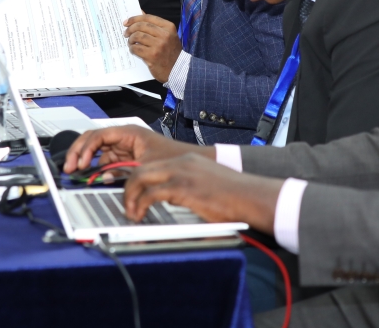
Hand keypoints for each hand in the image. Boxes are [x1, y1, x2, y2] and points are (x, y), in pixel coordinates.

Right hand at [63, 125, 207, 173]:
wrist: (187, 164)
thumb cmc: (172, 157)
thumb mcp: (144, 166)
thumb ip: (122, 171)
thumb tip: (103, 177)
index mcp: (128, 132)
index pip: (98, 135)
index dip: (84, 149)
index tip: (78, 163)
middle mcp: (124, 138)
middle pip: (93, 141)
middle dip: (79, 153)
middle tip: (69, 167)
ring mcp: (124, 147)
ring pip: (98, 152)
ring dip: (87, 162)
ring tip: (79, 173)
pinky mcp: (126, 158)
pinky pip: (107, 162)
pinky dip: (100, 170)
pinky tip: (98, 178)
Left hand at [123, 153, 283, 232]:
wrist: (252, 197)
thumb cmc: (235, 197)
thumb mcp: (205, 186)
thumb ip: (186, 189)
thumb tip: (168, 203)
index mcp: (187, 161)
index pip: (151, 165)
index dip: (136, 180)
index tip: (132, 195)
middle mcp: (181, 163)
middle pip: (140, 169)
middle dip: (127, 188)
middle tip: (126, 206)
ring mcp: (182, 173)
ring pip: (140, 178)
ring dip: (130, 197)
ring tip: (131, 213)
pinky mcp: (183, 188)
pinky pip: (151, 194)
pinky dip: (141, 205)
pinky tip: (141, 216)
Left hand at [124, 14, 181, 82]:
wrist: (178, 69)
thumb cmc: (171, 51)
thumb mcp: (168, 35)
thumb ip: (155, 24)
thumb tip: (140, 12)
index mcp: (169, 27)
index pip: (148, 18)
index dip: (135, 18)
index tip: (126, 22)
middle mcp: (164, 35)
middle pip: (141, 26)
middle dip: (130, 29)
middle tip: (126, 33)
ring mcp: (158, 46)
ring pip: (138, 36)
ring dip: (131, 39)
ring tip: (130, 42)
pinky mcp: (152, 56)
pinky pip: (136, 48)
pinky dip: (132, 48)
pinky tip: (133, 49)